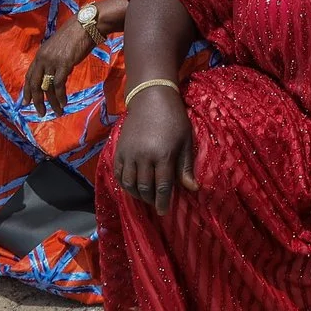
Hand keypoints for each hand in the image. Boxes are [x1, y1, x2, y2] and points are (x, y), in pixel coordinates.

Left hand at [21, 19, 96, 116]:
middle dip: (36, 100)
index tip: (26, 102)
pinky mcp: (64, 64)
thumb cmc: (75, 35)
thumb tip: (55, 74)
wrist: (86, 25)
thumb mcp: (58, 48)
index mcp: (40, 54)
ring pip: (47, 87)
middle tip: (40, 112)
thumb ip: (54, 60)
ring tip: (57, 112)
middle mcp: (43, 59)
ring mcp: (52, 61)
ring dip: (52, 102)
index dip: (27, 90)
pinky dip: (61, 96)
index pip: (29, 76)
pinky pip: (59, 85)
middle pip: (35, 84)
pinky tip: (63, 103)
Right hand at [111, 85, 196, 212]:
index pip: (162, 187)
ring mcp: (129, 153)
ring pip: (129, 184)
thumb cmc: (174, 119)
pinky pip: (118, 173)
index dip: (163, 202)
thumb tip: (193, 189)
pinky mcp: (119, 149)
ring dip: (137, 194)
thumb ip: (186, 166)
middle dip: (150, 199)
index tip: (164, 212)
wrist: (151, 98)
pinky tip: (131, 187)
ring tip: (145, 196)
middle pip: (144, 188)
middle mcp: (143, 156)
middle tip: (156, 203)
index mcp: (163, 155)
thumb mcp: (185, 141)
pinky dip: (123, 184)